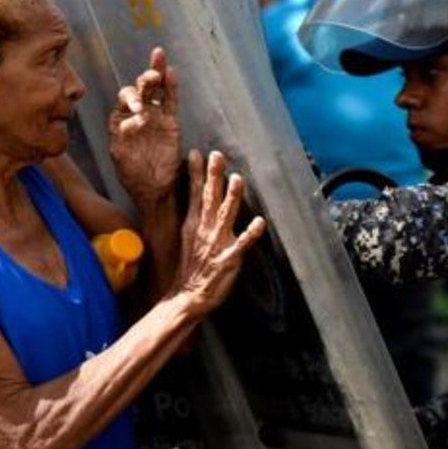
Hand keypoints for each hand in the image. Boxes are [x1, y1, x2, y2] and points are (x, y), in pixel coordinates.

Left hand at [108, 47, 181, 203]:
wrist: (153, 189)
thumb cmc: (132, 175)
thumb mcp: (120, 156)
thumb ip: (122, 136)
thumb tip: (133, 120)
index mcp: (121, 119)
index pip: (124, 99)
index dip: (131, 100)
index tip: (139, 113)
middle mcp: (137, 114)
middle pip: (140, 89)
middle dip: (144, 81)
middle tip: (150, 77)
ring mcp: (155, 116)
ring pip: (156, 89)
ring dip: (156, 74)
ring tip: (158, 60)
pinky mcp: (171, 123)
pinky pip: (171, 101)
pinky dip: (171, 87)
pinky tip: (170, 72)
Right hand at [174, 150, 267, 314]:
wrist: (187, 295)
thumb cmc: (191, 266)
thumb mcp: (188, 236)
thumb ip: (195, 214)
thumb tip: (198, 194)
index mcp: (194, 224)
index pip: (195, 194)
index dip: (196, 173)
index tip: (196, 153)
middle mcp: (205, 230)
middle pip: (209, 199)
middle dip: (213, 176)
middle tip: (217, 155)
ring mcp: (217, 244)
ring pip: (225, 216)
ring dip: (231, 198)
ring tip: (237, 179)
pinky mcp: (229, 259)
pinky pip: (242, 244)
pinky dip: (250, 233)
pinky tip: (259, 222)